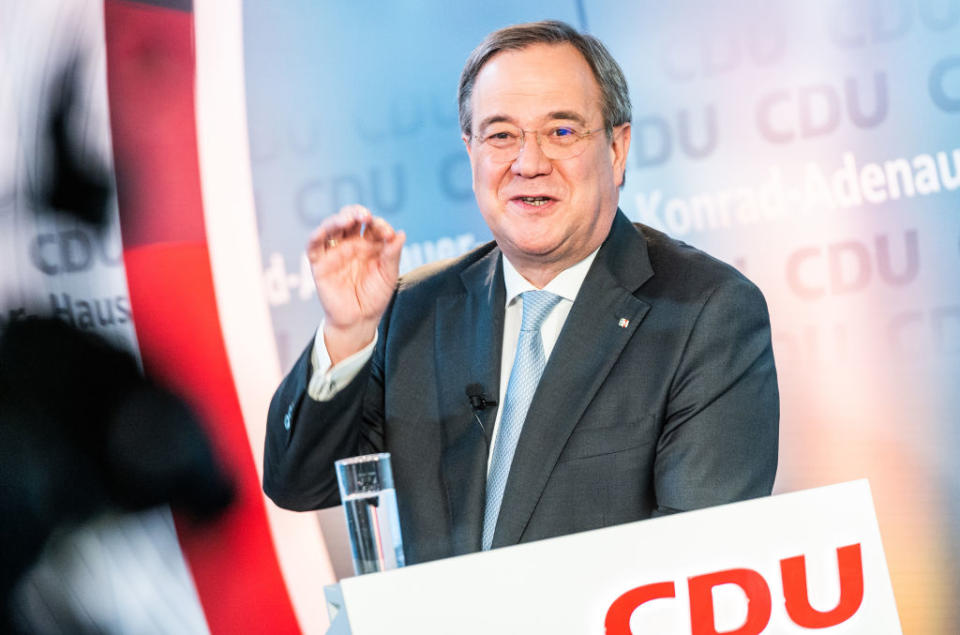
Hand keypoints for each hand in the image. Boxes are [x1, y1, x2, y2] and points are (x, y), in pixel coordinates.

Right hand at [307, 205, 404, 363]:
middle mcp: (350, 244)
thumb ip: (392, 254)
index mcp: (369, 244)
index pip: (371, 225)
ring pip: (331, 226)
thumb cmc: (375, 297)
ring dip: (338, 219)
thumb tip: (400, 234)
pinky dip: (316, 235)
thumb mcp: (389, 275)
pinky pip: (314, 245)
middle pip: (349, 219)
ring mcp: (334, 251)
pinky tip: (324, 230)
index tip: (388, 234)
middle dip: (357, 213)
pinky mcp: (320, 263)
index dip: (379, 224)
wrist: (360, 319)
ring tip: (349, 219)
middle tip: (365, 217)